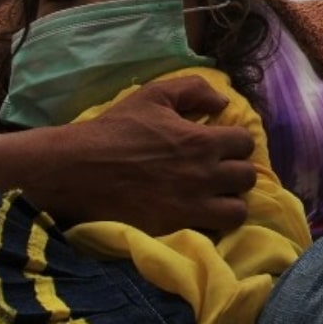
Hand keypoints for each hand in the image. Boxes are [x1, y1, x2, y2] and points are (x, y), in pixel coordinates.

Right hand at [0, 76, 256, 235]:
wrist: (75, 169)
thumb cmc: (114, 130)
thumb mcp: (153, 95)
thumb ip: (193, 90)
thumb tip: (223, 103)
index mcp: (201, 141)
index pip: (246, 143)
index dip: (236, 142)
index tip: (221, 145)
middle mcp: (203, 174)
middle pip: (247, 177)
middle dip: (237, 172)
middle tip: (219, 171)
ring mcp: (191, 205)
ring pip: (237, 211)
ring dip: (230, 203)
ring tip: (215, 197)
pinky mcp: (175, 228)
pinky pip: (212, 232)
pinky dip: (211, 224)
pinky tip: (198, 214)